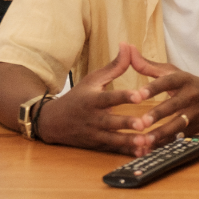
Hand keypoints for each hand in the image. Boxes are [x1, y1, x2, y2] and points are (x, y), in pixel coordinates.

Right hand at [35, 43, 155, 155]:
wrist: (51, 122)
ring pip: (113, 139)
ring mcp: (94, 134)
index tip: (139, 95)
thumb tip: (128, 45)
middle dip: (127, 123)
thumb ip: (114, 66)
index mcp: (93, 100)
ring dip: (130, 142)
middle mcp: (93, 118)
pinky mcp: (96, 146)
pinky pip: (112, 150)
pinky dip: (126, 152)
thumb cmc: (77, 97)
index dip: (124, 96)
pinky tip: (143, 154)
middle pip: (112, 122)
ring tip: (147, 143)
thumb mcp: (93, 79)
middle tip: (144, 124)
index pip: (110, 97)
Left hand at [127, 50, 198, 150]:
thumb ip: (148, 65)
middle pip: (173, 106)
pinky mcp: (196, 128)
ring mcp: (196, 113)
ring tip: (145, 141)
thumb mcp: (173, 72)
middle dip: (157, 115)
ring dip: (162, 134)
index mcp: (183, 79)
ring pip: (178, 125)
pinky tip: (151, 150)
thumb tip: (126, 48)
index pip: (167, 82)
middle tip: (140, 123)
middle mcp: (192, 95)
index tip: (136, 95)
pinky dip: (166, 144)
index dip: (152, 89)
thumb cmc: (190, 84)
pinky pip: (179, 137)